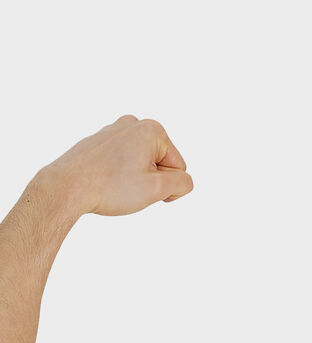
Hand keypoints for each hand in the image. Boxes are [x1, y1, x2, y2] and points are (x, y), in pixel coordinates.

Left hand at [38, 115, 192, 216]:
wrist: (68, 186)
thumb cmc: (111, 187)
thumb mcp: (157, 189)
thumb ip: (182, 183)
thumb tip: (184, 180)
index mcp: (152, 130)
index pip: (179, 169)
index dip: (167, 187)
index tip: (145, 190)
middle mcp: (134, 123)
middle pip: (161, 164)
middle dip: (151, 181)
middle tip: (129, 188)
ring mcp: (115, 130)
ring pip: (141, 165)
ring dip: (135, 180)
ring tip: (116, 184)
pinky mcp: (101, 141)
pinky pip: (123, 164)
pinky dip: (119, 175)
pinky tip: (105, 181)